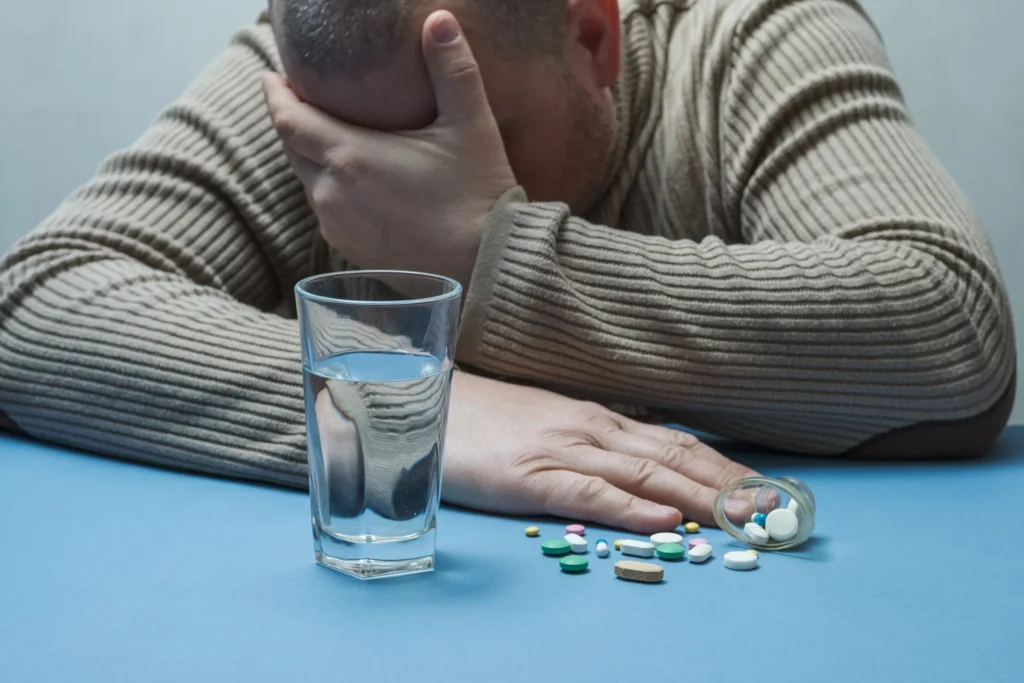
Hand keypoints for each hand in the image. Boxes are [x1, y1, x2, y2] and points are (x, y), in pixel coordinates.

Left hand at [261, 11, 517, 287]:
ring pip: (308, 181)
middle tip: (302, 100)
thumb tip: (439, 19)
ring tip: (330, 139)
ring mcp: (337, 225)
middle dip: (292, 122)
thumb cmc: (477, 196)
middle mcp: (331, 193)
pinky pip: (326, 210)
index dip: (275, 93)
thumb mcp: (470, 125)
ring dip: (312, 157)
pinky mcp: (349, 250)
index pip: (287, 119)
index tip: (271, 75)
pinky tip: (354, 182)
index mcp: (349, 157)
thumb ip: (452, 69)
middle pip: (291, 149)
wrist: (484, 266)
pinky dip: (331, 188)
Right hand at [442, 372, 759, 532]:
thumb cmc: (487, 420)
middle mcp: (592, 429)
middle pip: (676, 457)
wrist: (427, 401)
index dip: (726, 468)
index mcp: (600, 420)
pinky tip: (664, 520)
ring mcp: (563, 450)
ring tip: (744, 518)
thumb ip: (594, 446)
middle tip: (777, 511)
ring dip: (700, 498)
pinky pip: (588, 492)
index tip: (767, 491)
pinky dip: (630, 507)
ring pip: (646, 474)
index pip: (679, 443)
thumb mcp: (550, 427)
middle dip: (731, 486)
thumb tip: (642, 468)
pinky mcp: (530, 475)